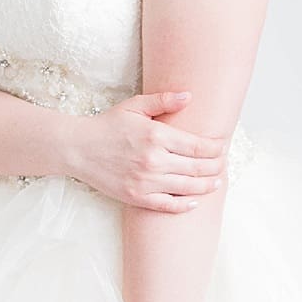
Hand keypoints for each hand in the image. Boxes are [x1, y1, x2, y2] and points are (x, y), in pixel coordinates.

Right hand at [64, 92, 225, 209]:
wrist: (77, 149)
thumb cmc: (107, 126)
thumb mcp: (134, 107)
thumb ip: (163, 100)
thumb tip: (189, 96)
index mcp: (156, 136)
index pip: (198, 145)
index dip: (216, 148)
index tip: (223, 146)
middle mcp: (154, 160)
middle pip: (197, 167)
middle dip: (216, 166)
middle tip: (224, 164)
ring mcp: (145, 181)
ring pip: (187, 187)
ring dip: (206, 185)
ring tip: (216, 182)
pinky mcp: (136, 197)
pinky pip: (168, 205)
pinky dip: (184, 205)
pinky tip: (195, 201)